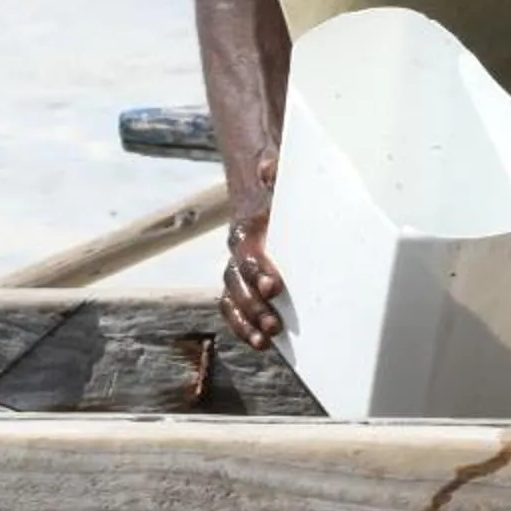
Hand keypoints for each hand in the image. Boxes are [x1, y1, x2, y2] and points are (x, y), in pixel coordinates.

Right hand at [219, 150, 282, 349]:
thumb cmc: (275, 185)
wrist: (259, 187)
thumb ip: (274, 168)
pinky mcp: (244, 285)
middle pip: (237, 282)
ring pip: (233, 300)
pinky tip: (260, 343)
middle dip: (254, 304)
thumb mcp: (276, 169)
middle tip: (275, 323)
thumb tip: (269, 168)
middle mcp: (237, 252)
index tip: (274, 286)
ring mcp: (238, 271)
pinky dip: (244, 327)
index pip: (246, 252)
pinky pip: (235, 309)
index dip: (257, 269)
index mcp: (247, 228)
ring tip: (267, 339)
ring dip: (248, 321)